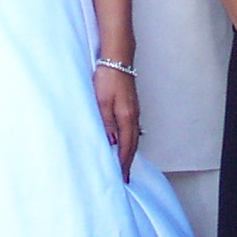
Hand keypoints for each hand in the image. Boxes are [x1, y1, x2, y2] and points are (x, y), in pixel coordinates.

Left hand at [94, 67, 139, 181]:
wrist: (117, 59)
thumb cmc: (107, 78)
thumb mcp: (102, 102)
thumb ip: (107, 123)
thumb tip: (112, 143)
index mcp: (126, 117)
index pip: (126, 146)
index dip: (123, 162)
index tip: (122, 177)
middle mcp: (133, 115)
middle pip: (133, 143)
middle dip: (129, 161)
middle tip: (125, 176)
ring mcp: (134, 110)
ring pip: (134, 136)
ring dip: (130, 151)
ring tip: (124, 163)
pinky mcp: (131, 105)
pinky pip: (133, 128)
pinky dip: (130, 140)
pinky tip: (126, 141)